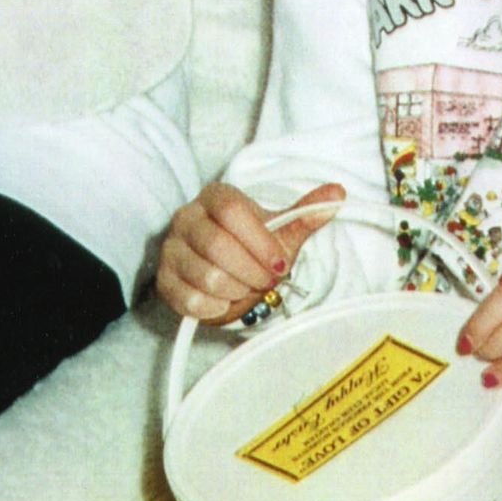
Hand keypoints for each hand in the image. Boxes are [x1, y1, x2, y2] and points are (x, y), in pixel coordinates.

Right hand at [157, 181, 344, 325]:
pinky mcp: (164, 280)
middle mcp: (186, 217)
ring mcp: (171, 249)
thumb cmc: (254, 247)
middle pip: (216, 245)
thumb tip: (337, 194)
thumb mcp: (281, 231)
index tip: (280, 262)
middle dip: (251, 271)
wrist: (229, 271)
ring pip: (204, 275)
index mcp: (215, 197)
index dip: (259, 241)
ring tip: (246, 288)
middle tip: (266, 280)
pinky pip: (188, 299)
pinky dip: (215, 306)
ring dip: (236, 290)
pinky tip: (226, 300)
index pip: (232, 211)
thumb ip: (306, 213)